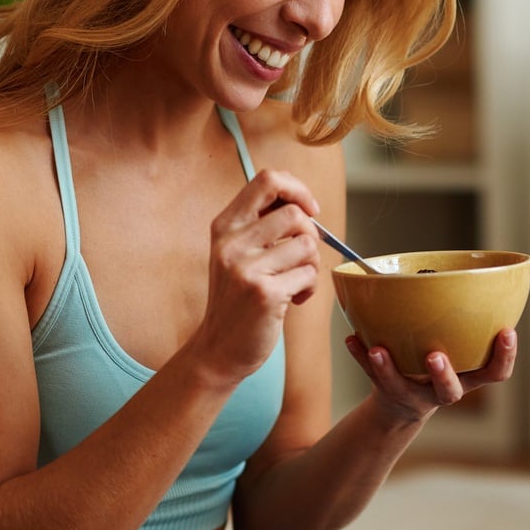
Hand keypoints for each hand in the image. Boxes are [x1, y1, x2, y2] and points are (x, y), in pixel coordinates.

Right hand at [182, 169, 320, 385]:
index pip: (267, 180)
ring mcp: (245, 268)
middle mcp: (231, 243)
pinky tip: (293, 300)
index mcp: (225, 226)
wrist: (218, 349)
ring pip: (307, 245)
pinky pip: (308, 275)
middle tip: (301, 258)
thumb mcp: (237, 253)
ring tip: (295, 282)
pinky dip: (309, 288)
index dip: (297, 189)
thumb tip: (303, 202)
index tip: (310, 210)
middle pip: (294, 213)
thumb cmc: (237, 299)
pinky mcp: (264, 293)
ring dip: (311, 265)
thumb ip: (261, 225)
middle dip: (311, 235)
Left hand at [346, 327, 518, 424]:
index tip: (507, 331)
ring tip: (378, 349)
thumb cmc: (435, 362)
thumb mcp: (457, 347)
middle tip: (434, 356)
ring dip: (389, 369)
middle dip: (443, 375)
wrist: (403, 404)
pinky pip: (371, 375)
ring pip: (402, 387)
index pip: (495, 372)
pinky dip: (360, 356)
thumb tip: (460, 268)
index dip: (505, 356)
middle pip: (450, 390)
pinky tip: (352, 339)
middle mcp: (444, 389)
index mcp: (468, 375)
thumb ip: (461, 321)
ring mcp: (414, 396)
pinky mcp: (387, 393)